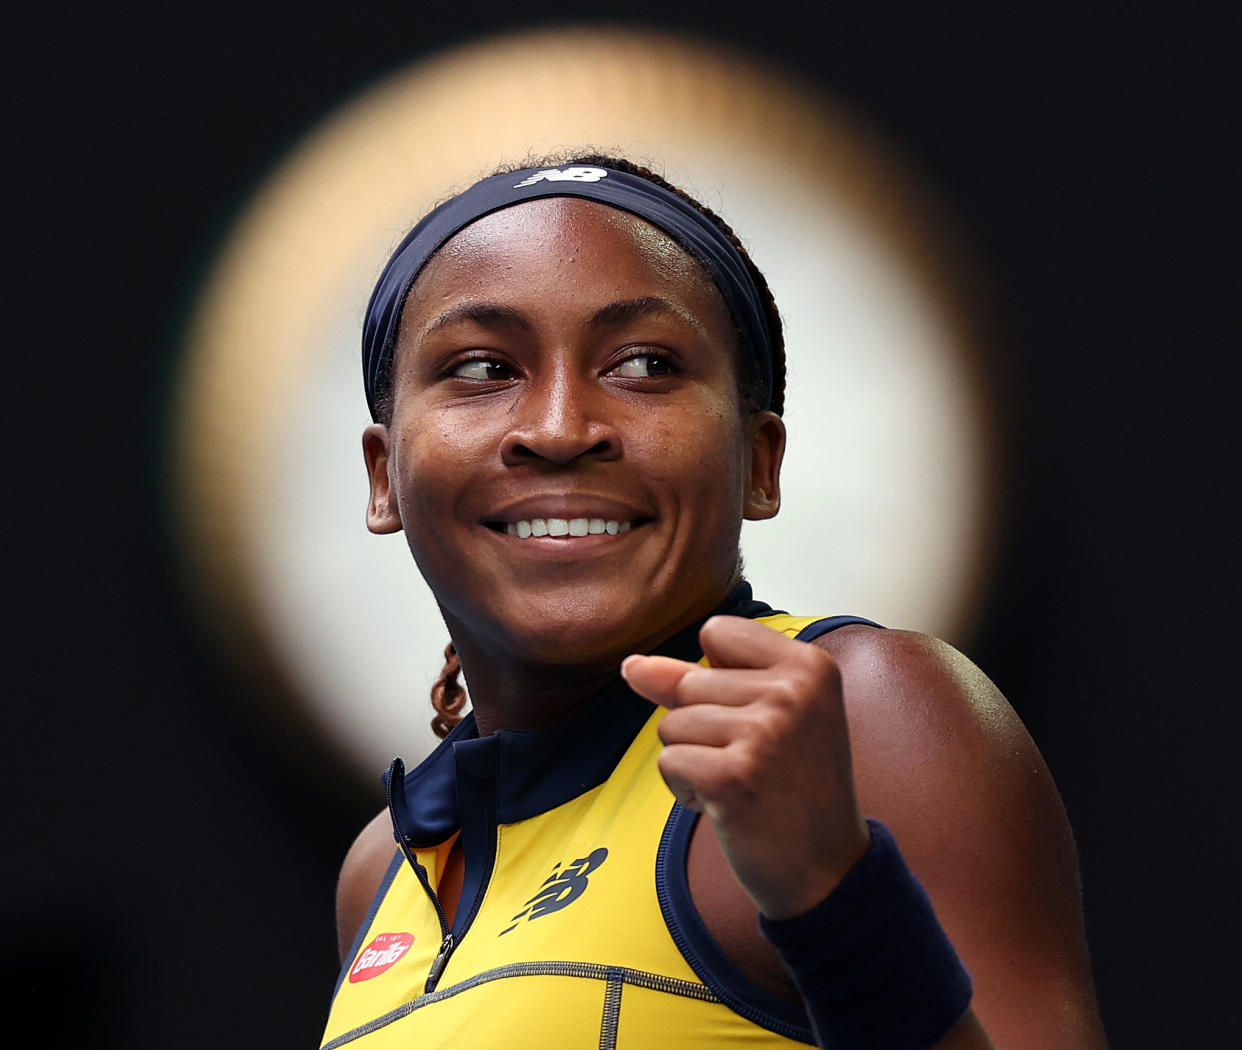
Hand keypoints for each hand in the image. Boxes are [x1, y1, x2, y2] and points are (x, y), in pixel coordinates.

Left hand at [622, 615, 870, 919]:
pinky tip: (727, 806)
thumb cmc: (793, 786)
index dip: (718, 677)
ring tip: (742, 783)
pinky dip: (685, 789)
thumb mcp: (763, 715)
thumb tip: (631, 665)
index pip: (716, 632)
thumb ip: (694, 679)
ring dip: (693, 760)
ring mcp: (765, 734)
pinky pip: (669, 762)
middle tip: (755, 762)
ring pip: (673, 724)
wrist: (827, 869)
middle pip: (689, 682)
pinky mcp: (734, 777)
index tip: (758, 716)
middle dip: (702, 727)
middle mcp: (794, 692)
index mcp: (810, 665)